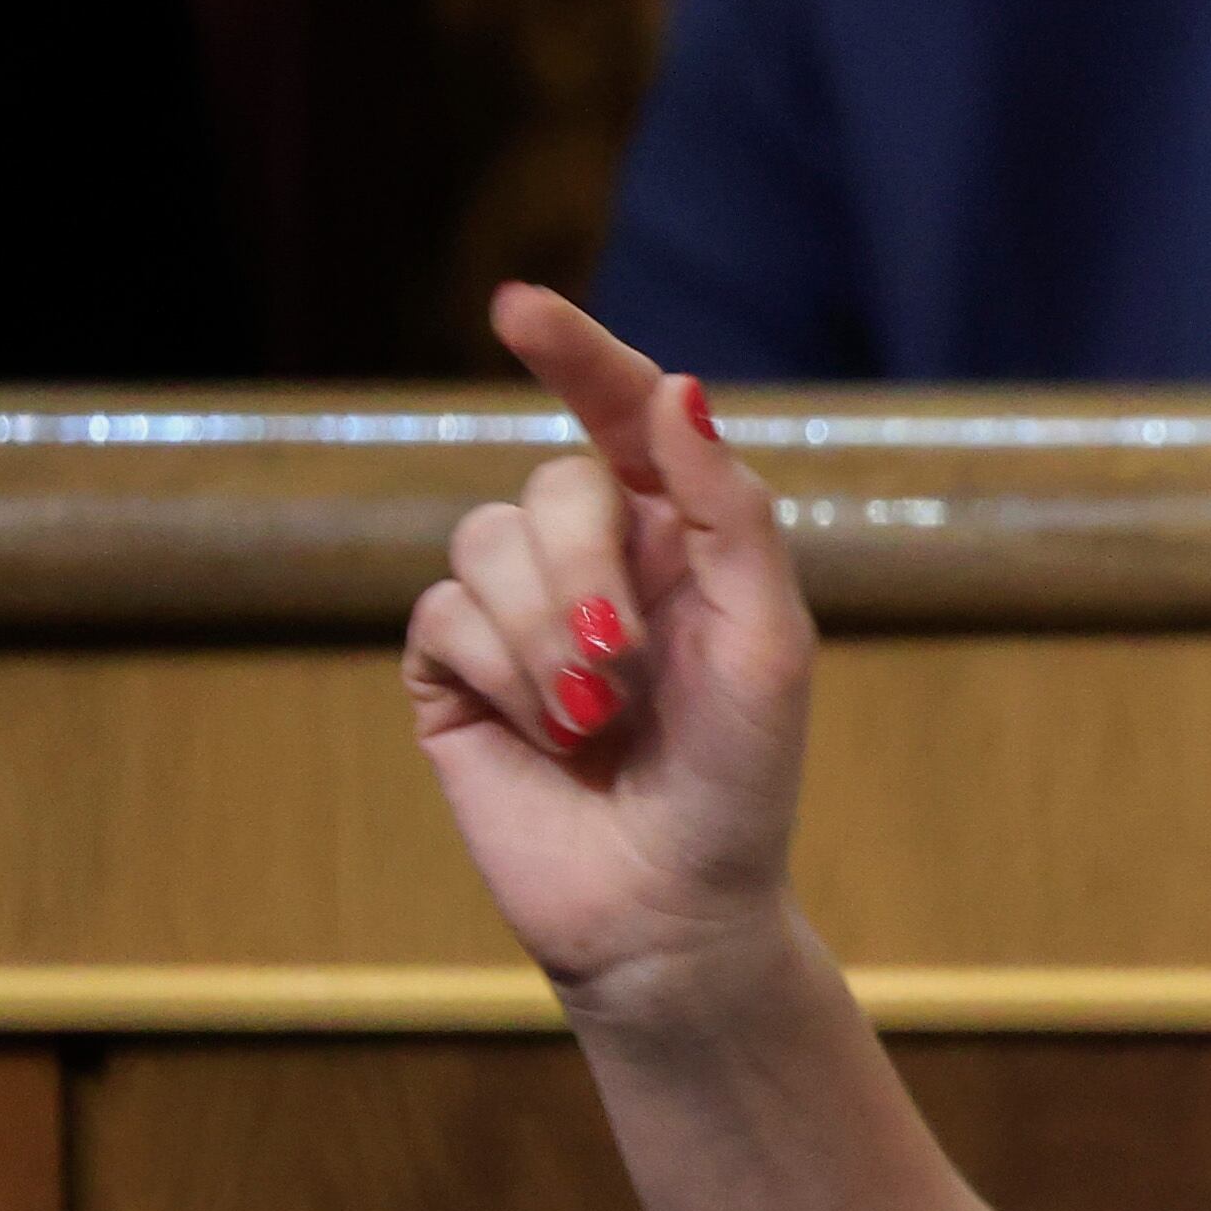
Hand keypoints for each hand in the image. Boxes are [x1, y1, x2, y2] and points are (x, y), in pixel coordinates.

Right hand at [402, 286, 817, 1017]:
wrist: (672, 904)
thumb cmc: (741, 774)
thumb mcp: (768, 638)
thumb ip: (729, 511)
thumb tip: (677, 388)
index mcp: (678, 531)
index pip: (619, 411)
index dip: (573, 351)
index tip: (515, 305)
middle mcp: (594, 555)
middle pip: (552, 480)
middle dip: (585, 569)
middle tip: (622, 668)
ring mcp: (515, 612)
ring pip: (485, 539)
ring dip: (546, 634)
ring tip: (595, 718)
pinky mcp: (452, 672)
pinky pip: (441, 613)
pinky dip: (500, 673)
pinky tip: (546, 736)